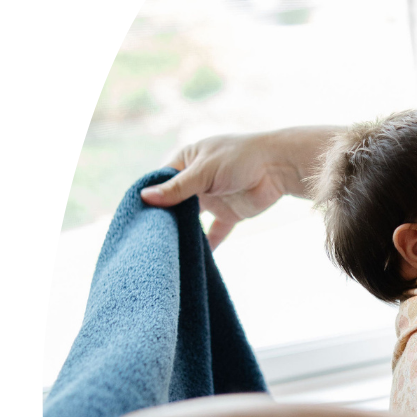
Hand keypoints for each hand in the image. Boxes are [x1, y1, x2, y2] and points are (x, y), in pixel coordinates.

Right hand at [140, 131, 305, 247]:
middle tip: (148, 238)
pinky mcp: (230, 213)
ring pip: (193, 219)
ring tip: (167, 250)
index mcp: (187, 161)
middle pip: (175, 202)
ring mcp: (213, 198)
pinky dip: (208, 243)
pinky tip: (196, 259)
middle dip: (165, 218)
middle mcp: (197, 180)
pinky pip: (215, 232)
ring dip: (184, 231)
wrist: (279, 166)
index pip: (161, 181)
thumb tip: (145, 198)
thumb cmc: (240, 157)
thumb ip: (177, 188)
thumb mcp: (204, 171)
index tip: (137, 217)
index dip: (150, 197)